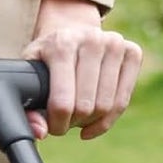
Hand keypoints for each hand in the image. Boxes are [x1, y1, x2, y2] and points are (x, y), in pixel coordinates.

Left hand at [22, 0, 140, 140]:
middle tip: (68, 120)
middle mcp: (91, 39)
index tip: (54, 126)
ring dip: (92, 121)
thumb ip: (30, 108)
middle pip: (87, 107)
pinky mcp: (133, 52)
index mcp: (62, 43)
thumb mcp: (31, 75)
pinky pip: (122, 102)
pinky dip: (109, 119)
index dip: (58, 123)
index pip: (64, 102)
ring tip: (80, 117)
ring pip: (106, 107)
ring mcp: (115, 44)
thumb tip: (40, 132)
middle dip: (75, 122)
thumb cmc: (49, 57)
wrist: (72, 29)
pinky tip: (97, 121)